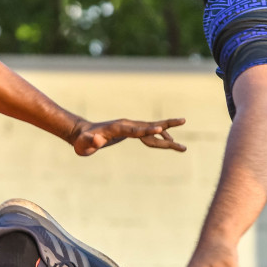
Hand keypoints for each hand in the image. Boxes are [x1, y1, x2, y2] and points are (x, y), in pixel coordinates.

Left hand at [69, 117, 186, 156]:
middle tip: (183, 120)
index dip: (147, 130)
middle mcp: (127, 124)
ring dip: (167, 136)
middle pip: (149, 126)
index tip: (160, 128)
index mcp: (118, 128)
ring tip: (182, 146)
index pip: (135, 130)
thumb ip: (91, 141)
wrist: (83, 134)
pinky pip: (149, 135)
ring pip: (152, 130)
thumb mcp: (84, 144)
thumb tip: (97, 140)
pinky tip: (170, 142)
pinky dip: (160, 138)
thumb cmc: (83, 141)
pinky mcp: (131, 131)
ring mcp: (130, 127)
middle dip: (166, 126)